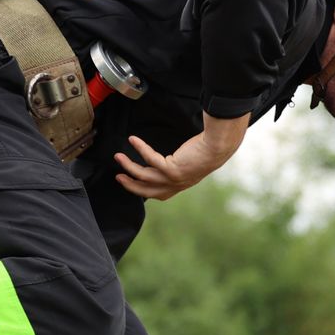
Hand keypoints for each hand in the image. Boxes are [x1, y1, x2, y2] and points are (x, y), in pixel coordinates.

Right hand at [113, 115, 247, 199]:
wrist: (217, 147)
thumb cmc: (207, 150)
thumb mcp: (190, 163)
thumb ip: (178, 165)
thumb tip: (169, 160)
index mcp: (180, 185)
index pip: (157, 194)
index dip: (142, 191)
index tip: (130, 182)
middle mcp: (175, 185)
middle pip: (147, 190)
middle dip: (130, 184)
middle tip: (117, 177)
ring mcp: (173, 179)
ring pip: (144, 176)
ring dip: (129, 166)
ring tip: (118, 156)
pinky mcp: (172, 168)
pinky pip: (150, 159)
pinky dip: (140, 149)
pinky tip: (133, 140)